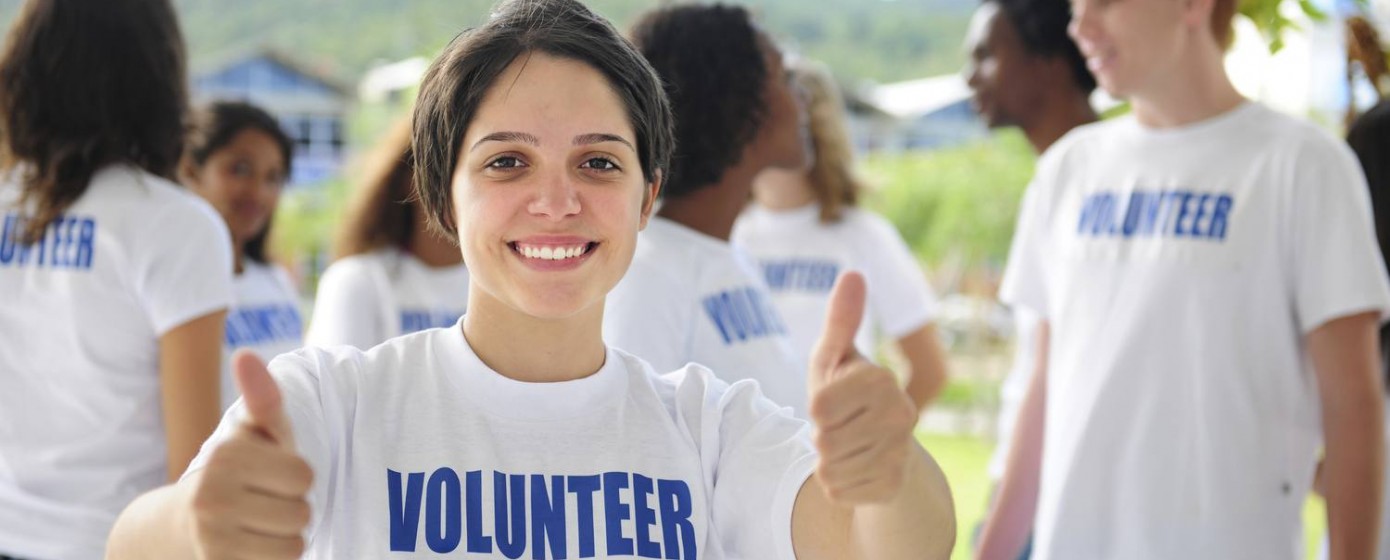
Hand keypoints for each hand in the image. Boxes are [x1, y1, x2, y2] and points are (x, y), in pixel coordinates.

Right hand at [185, 350, 313, 558]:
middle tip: (264, 503)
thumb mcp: (252, 434)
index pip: (304, 476)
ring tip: (260, 524)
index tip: (272, 474)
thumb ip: (262, 399)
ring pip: (294, 545)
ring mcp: (211, 538)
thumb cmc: (236, 471)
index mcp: (226, 457)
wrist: (179, 526)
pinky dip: (275, 559)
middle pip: (302, 513)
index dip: (297, 476)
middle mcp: (211, 497)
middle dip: (293, 508)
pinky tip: (253, 546)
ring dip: (287, 537)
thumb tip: (246, 354)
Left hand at [808, 271, 918, 504]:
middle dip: (820, 435)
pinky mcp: (892, 487)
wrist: (882, 446)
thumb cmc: (847, 393)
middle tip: (840, 426)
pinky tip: (856, 469)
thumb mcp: (835, 357)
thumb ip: (840, 321)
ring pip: (827, 468)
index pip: (819, 407)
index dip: (816, 406)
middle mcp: (900, 416)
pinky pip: (837, 492)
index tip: (834, 400)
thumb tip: (854, 273)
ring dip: (827, 460)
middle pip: (822, 439)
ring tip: (847, 446)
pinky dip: (837, 484)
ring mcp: (900, 455)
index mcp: (883, 380)